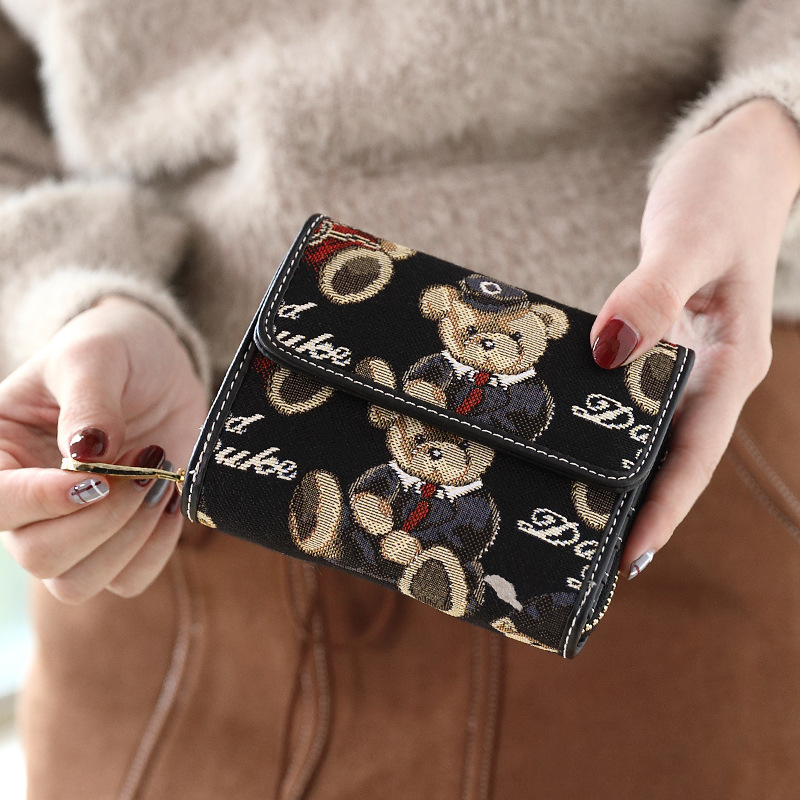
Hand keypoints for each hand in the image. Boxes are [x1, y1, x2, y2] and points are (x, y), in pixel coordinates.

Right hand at [0, 295, 207, 601]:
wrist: (158, 364)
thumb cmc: (113, 351)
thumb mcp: (95, 356)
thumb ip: (88, 401)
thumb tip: (86, 454)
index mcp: (2, 455)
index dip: (41, 502)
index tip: (95, 476)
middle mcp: (31, 503)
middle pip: (40, 557)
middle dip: (101, 519)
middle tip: (141, 465)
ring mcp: (76, 528)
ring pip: (79, 583)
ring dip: (129, 537)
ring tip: (157, 479)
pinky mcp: (122, 539)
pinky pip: (130, 580)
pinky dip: (156, 550)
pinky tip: (170, 500)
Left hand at [590, 98, 799, 577]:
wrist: (737, 163)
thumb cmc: (723, 195)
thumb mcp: (689, 240)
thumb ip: (651, 294)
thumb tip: (609, 349)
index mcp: (732, 364)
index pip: (695, 453)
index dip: (665, 508)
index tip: (628, 558)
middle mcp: (708, 373)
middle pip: (671, 457)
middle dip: (635, 506)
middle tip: (583, 554)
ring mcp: (684, 361)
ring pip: (650, 432)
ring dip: (618, 471)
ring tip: (570, 512)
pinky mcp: (660, 343)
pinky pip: (631, 395)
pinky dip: (605, 421)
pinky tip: (568, 435)